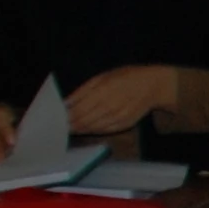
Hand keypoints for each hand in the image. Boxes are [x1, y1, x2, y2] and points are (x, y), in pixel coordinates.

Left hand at [65, 64, 183, 135]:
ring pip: (93, 128)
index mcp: (102, 92)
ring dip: (80, 129)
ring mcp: (118, 117)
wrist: (152, 85)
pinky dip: (93, 131)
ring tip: (71, 128)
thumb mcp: (102, 77)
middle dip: (70, 125)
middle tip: (59, 127)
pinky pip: (104, 131)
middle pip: (83, 122)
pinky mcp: (124, 124)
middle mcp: (110, 106)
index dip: (65, 117)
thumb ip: (83, 91)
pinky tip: (86, 128)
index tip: (56, 119)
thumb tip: (65, 104)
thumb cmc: (125, 77)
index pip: (78, 110)